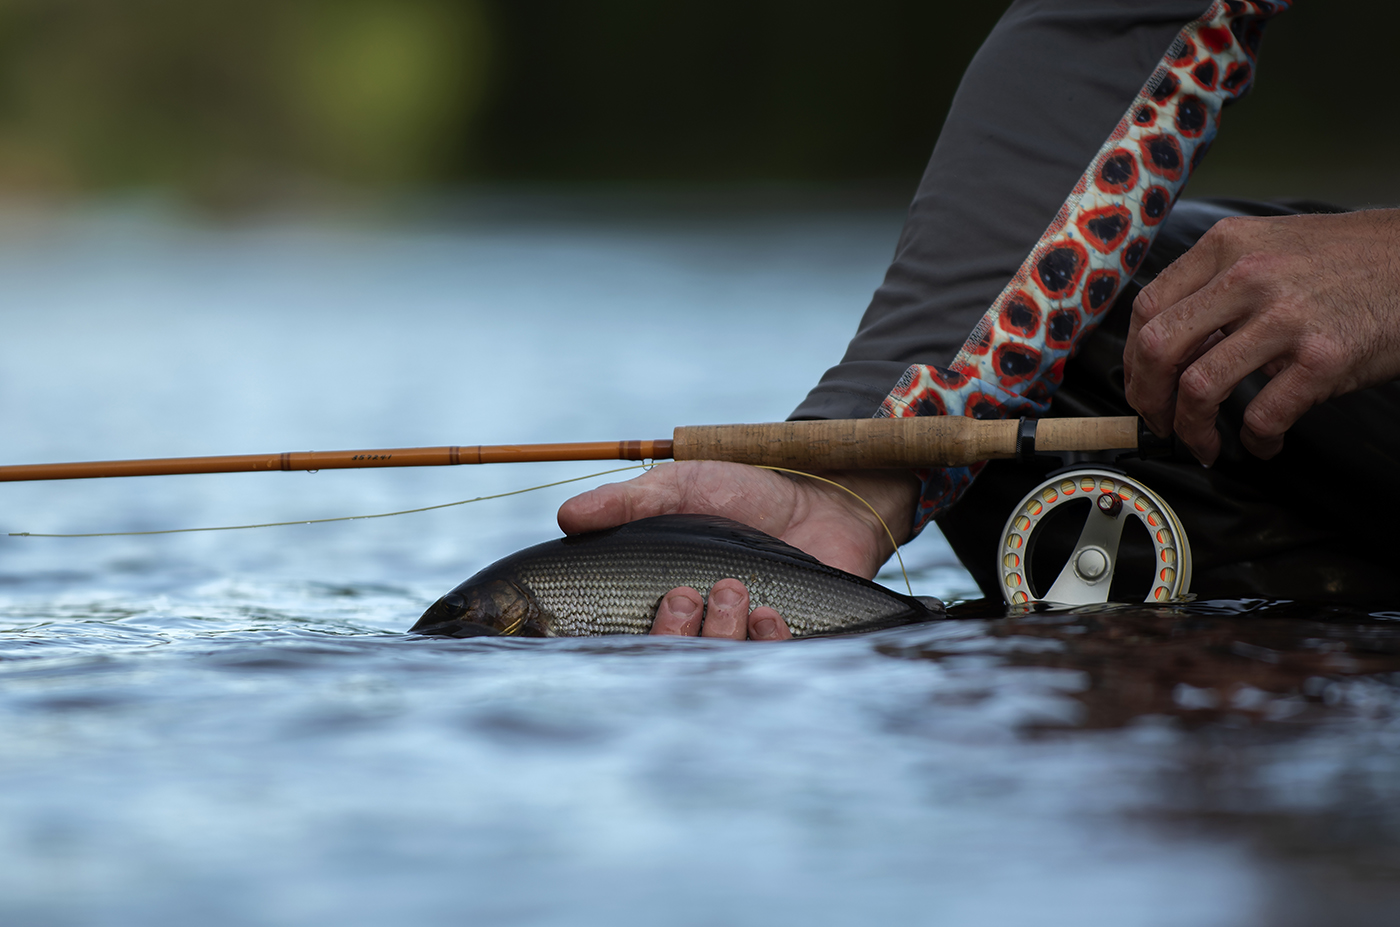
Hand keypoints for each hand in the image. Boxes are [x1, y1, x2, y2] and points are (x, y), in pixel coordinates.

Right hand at [557, 460, 919, 637]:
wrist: (821, 495)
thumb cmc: (742, 493)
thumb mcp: (680, 486)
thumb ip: (627, 502)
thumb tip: (566, 516)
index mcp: (660, 601)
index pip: (624, 644)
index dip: (615, 645)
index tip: (619, 616)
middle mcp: (698, 631)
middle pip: (670, 665)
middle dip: (674, 634)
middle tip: (684, 594)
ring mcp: (743, 643)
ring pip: (718, 667)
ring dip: (720, 631)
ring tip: (734, 588)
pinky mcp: (790, 648)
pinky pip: (769, 666)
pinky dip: (765, 641)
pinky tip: (770, 610)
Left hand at [1123, 209, 1399, 465]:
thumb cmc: (1347, 261)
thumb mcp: (1270, 246)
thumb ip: (1218, 283)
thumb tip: (1169, 340)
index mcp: (1226, 247)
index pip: (1148, 308)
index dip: (1133, 358)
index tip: (1142, 385)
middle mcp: (1248, 277)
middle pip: (1158, 349)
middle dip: (1147, 400)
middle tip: (1159, 423)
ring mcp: (1285, 317)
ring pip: (1199, 389)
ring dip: (1193, 430)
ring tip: (1205, 444)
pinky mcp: (1323, 358)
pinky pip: (1263, 415)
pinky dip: (1256, 441)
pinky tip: (1264, 443)